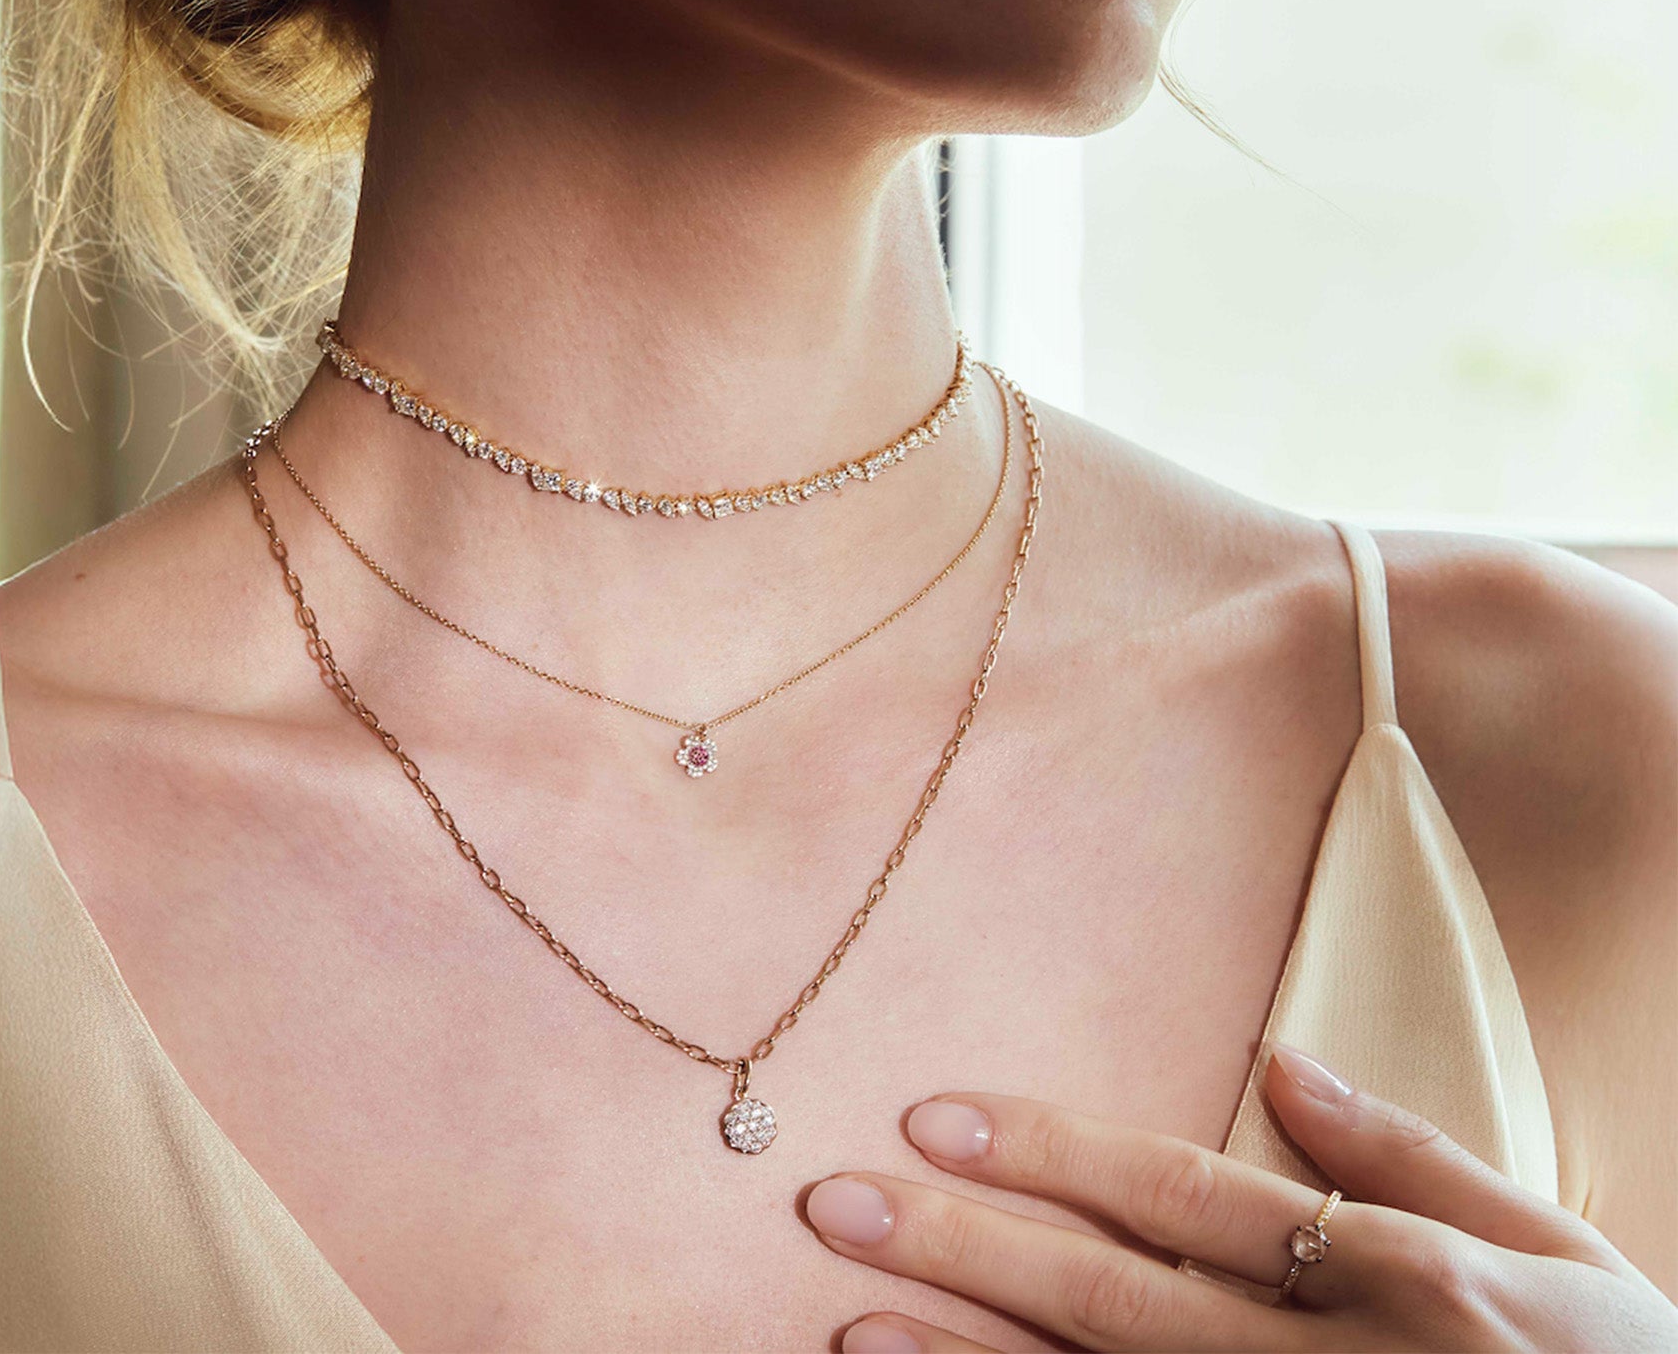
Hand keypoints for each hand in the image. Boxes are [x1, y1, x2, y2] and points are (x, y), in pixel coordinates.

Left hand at [801, 1041, 1676, 1350]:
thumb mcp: (1555, 1251)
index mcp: (1391, 1276)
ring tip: (851, 1327)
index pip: (1183, 1197)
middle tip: (835, 1205)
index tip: (934, 1114)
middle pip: (1115, 1300)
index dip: (1053, 1153)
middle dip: (966, 1249)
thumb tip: (1283, 1063)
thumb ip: (1415, 1153)